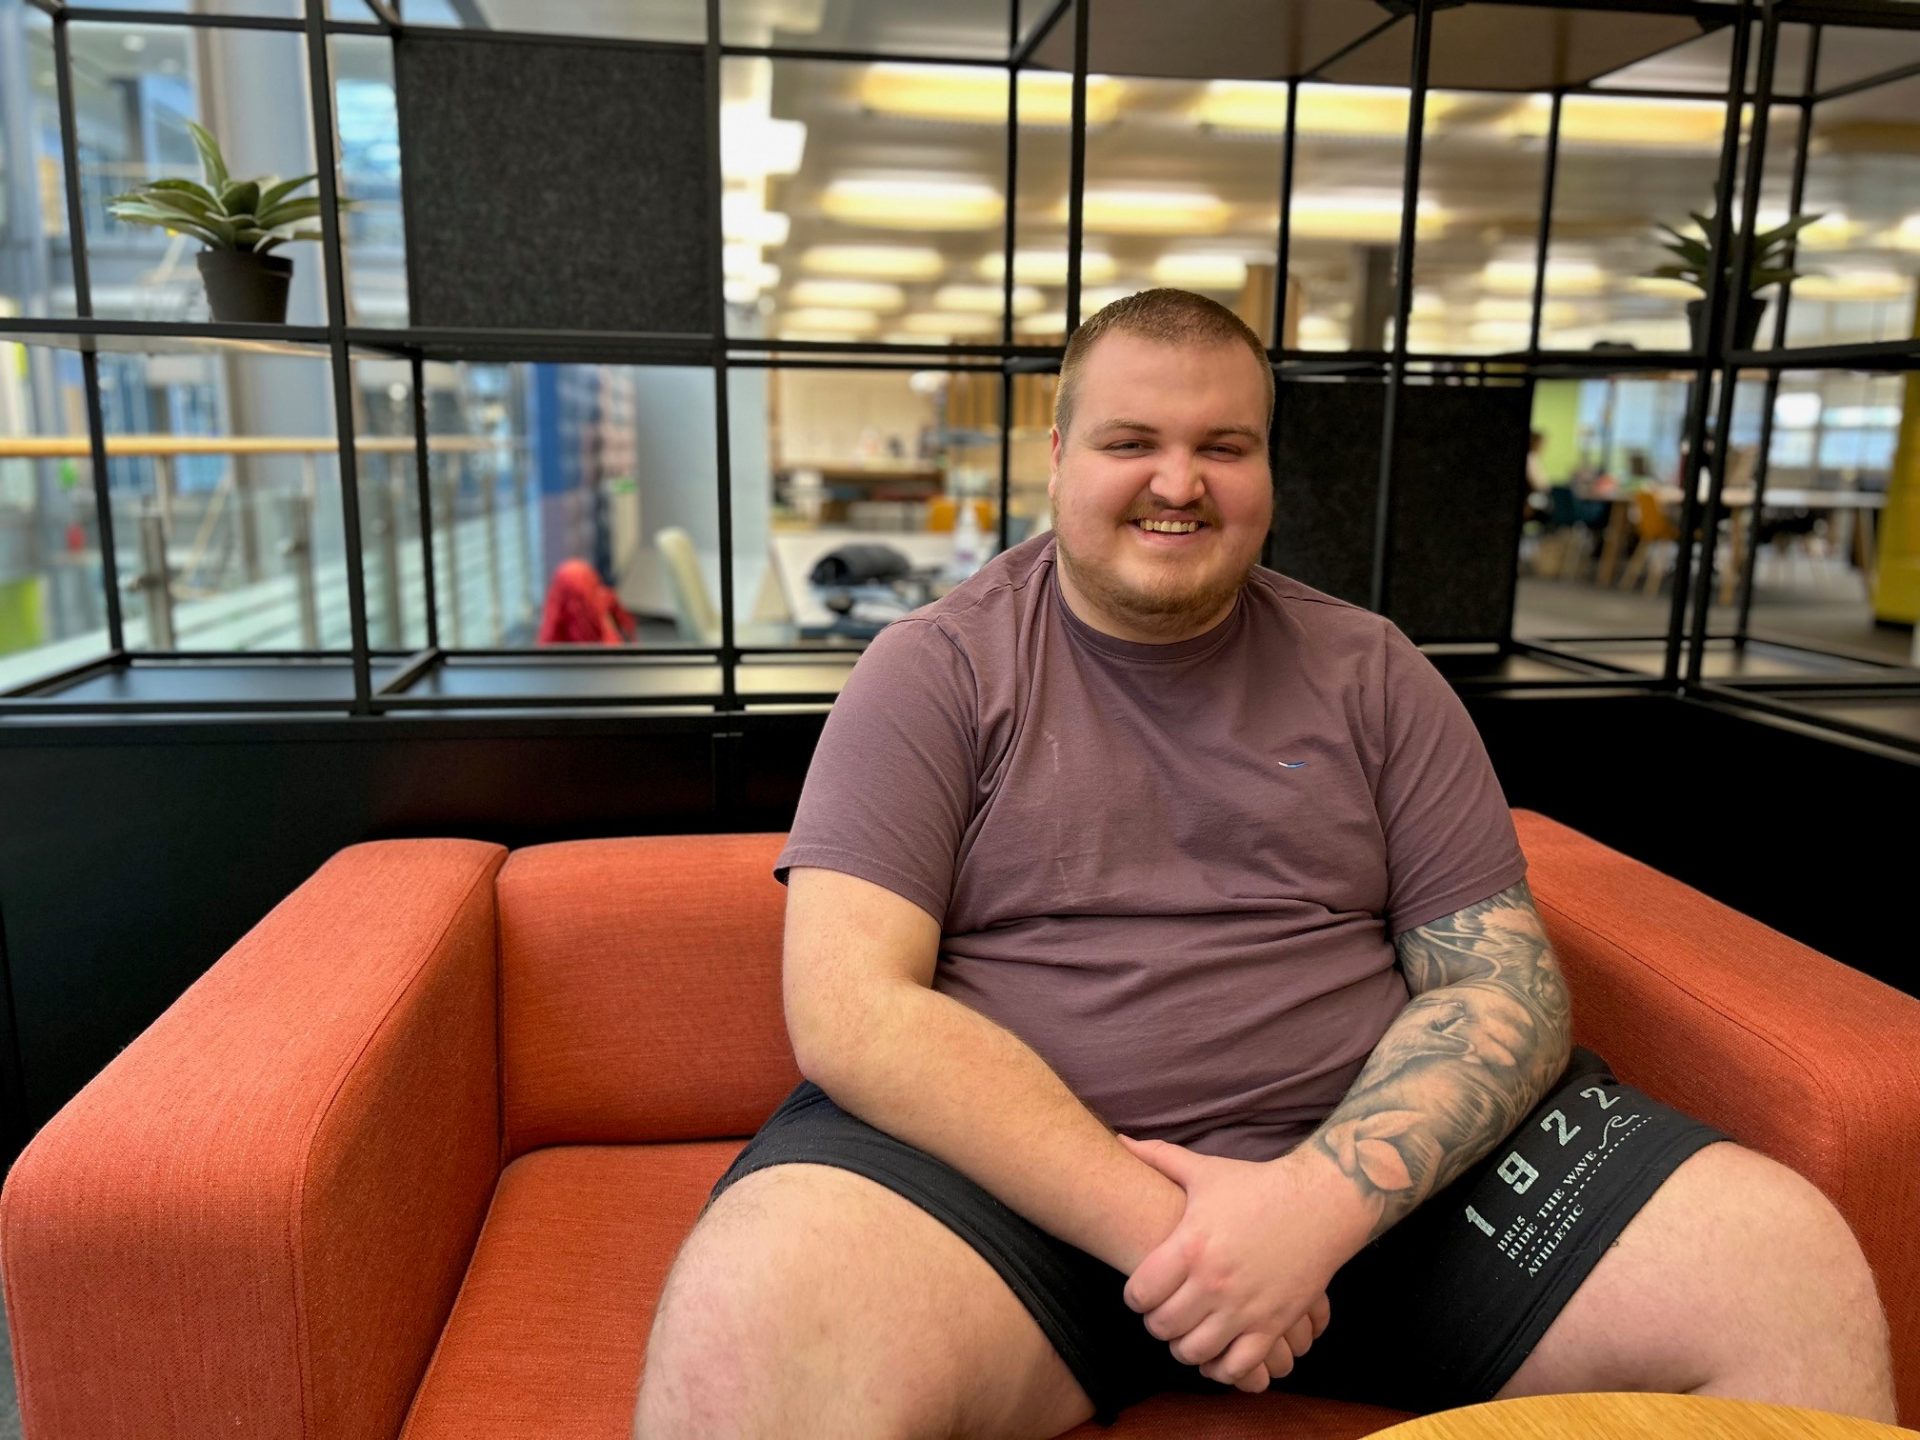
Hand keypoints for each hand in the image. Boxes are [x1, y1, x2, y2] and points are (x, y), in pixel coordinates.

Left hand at [1118, 1134, 1348, 1390]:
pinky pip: (1239, 1367)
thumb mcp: (1204, 1171)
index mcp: (1190, 1246)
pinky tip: (1218, 1352)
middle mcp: (1213, 1282)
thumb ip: (1158, 1158)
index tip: (1144, 1291)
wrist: (1319, 1202)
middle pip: (1161, 1327)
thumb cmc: (1256, 1186)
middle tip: (1165, 1311)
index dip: (1135, 1296)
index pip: (1139, 1294)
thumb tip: (1120, 1140)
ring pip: (1194, 1352)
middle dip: (1157, 1323)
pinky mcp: (1273, 1324)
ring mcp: (1245, 1308)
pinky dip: (1222, 1368)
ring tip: (1188, 1331)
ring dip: (1185, 1347)